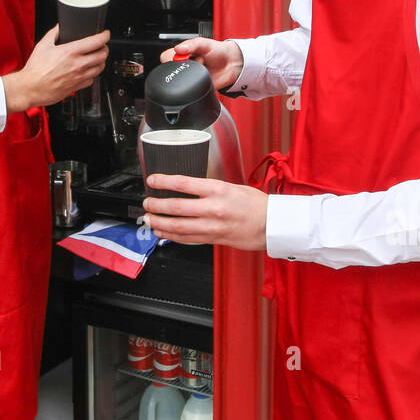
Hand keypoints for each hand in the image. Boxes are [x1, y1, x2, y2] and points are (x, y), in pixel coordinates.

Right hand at [4, 25, 109, 110]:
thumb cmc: (35, 69)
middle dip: (105, 48)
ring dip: (101, 61)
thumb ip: (53, 33)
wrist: (30, 88)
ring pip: (100, 68)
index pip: (97, 41)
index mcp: (70, 52)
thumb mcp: (43, 45)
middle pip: (103, 55)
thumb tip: (59, 26)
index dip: (105, 35)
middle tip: (102, 46)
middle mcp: (78, 65)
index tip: (105, 34)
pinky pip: (92, 80)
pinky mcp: (77, 87)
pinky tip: (87, 71)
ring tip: (97, 58)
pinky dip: (92, 74)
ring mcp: (79, 77)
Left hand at [143, 177, 266, 249]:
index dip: (163, 182)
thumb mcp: (232, 186)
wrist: (271, 224)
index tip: (152, 180)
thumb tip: (188, 187)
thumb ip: (210, 188)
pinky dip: (172, 236)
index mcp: (217, 190)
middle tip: (147, 203)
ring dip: (160, 223)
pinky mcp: (214, 239)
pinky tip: (163, 232)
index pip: (183, 183)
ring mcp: (212, 225)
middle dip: (156, 205)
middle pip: (176, 206)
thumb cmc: (256, 204)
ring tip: (150, 219)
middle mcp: (213, 207)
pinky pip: (188, 238)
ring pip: (178, 226)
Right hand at [159, 37, 242, 91]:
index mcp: (181, 54)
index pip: (166, 57)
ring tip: (203, 68)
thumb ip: (192, 45)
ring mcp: (189, 77)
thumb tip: (178, 49)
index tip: (185, 56)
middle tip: (199, 61)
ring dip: (193, 75)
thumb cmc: (218, 51)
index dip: (172, 58)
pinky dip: (198, 83)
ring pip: (182, 80)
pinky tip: (205, 76)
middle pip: (172, 70)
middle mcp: (183, 66)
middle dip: (187, 66)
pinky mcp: (196, 87)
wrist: (232, 64)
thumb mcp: (205, 43)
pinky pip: (191, 89)